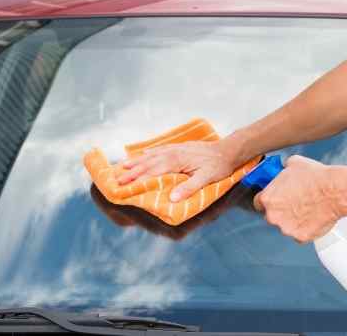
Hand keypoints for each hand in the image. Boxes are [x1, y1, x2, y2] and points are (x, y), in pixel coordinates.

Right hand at [113, 139, 238, 201]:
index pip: (153, 172)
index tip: (125, 186)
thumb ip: (189, 187)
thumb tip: (172, 198)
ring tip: (123, 166)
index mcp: (177, 161)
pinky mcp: (180, 148)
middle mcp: (173, 153)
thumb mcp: (206, 179)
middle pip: (148, 163)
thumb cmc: (218, 166)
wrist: (228, 150)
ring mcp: (176, 149)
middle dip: (132, 172)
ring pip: (152, 155)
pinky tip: (143, 155)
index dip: (138, 179)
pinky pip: (160, 149)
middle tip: (117, 179)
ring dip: (137, 161)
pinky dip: (149, 153)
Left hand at [254, 155, 346, 242]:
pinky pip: (300, 235)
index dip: (270, 199)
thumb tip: (284, 170)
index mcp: (268, 198)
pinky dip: (306, 228)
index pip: (259, 203)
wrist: (336, 191)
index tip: (277, 198)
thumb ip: (282, 171)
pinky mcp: (301, 237)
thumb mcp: (294, 163)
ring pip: (287, 226)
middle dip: (282, 210)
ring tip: (309, 208)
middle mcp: (273, 216)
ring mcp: (287, 228)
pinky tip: (314, 217)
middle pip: (272, 216)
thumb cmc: (316, 177)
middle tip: (296, 202)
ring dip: (294, 220)